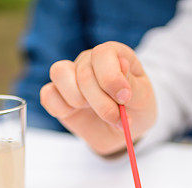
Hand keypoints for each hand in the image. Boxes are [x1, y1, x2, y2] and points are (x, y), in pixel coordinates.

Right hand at [40, 42, 156, 155]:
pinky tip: (77, 114)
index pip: (103, 54)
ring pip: (59, 74)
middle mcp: (89, 60)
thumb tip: (121, 64)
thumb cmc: (136, 110)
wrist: (124, 130)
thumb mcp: (144, 100)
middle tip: (117, 118)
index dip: (111, 78)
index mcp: (113, 54)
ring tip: (95, 112)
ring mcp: (71, 76)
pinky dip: (60, 109)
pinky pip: (48, 95)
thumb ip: (133, 84)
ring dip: (77, 101)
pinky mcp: (58, 94)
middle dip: (101, 103)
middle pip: (84, 73)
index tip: (124, 99)